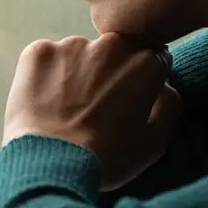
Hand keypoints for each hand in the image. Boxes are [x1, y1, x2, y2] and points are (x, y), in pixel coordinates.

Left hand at [1, 33, 181, 191]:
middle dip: (108, 72)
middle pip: (114, 52)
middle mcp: (111, 44)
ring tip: (65, 109)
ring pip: (78, 53)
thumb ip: (169, 105)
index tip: (126, 102)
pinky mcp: (38, 51)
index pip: (150, 59)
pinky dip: (46, 75)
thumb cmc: (107, 158)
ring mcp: (72, 44)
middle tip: (94, 107)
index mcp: (145, 62)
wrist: (50, 164)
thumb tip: (164, 86)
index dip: (139, 81)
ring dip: (76, 72)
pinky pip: (47, 58)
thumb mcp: (155, 142)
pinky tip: (44, 103)